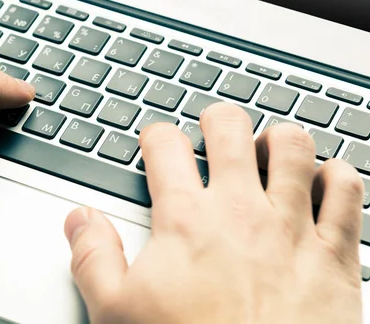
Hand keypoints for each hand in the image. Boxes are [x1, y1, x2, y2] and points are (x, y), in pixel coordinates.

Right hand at [65, 103, 362, 322]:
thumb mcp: (117, 312)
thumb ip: (92, 257)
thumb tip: (80, 220)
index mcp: (187, 219)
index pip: (165, 147)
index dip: (156, 135)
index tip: (157, 140)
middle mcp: (241, 211)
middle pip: (230, 129)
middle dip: (218, 118)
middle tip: (214, 125)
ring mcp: (292, 227)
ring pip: (293, 148)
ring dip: (279, 139)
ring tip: (270, 146)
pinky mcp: (334, 255)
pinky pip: (347, 193)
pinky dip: (339, 177)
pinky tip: (326, 180)